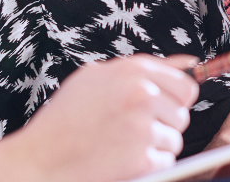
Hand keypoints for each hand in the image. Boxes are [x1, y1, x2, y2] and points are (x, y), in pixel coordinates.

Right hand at [10, 54, 197, 181]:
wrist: (38, 159)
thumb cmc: (65, 120)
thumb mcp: (96, 78)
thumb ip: (143, 69)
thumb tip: (190, 63)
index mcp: (132, 71)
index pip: (185, 85)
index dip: (174, 101)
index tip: (158, 110)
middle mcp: (141, 95)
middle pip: (182, 115)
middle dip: (163, 125)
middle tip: (130, 131)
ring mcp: (143, 127)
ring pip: (174, 140)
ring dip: (153, 147)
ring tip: (119, 146)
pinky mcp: (142, 158)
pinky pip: (165, 162)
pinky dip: (147, 166)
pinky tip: (119, 161)